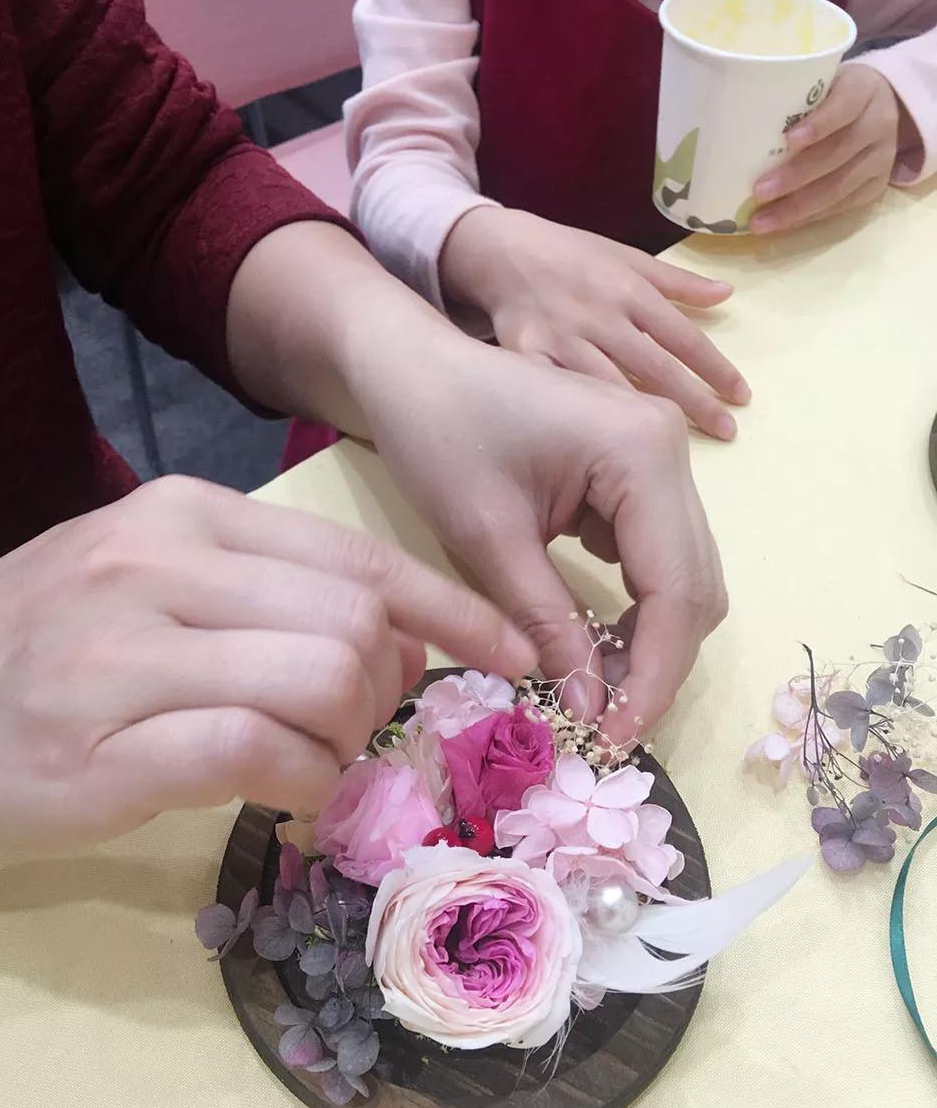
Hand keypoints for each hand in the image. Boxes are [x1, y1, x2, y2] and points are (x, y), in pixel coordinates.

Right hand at [0, 477, 532, 849]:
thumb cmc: (44, 641)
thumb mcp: (149, 575)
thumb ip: (264, 590)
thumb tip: (391, 633)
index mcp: (187, 518)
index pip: (358, 559)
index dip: (453, 608)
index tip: (511, 650)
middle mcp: (162, 569)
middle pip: (355, 625)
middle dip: (389, 689)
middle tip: (363, 723)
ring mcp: (129, 657)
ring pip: (320, 684)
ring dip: (349, 741)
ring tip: (315, 759)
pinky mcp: (107, 751)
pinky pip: (260, 756)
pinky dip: (303, 781)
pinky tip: (284, 788)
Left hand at [228, 222, 725, 739]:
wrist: (412, 367)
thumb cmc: (437, 435)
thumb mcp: (487, 540)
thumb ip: (546, 623)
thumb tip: (590, 708)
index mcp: (644, 454)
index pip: (676, 590)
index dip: (652, 676)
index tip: (613, 740)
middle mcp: (672, 450)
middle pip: (695, 587)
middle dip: (656, 665)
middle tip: (603, 729)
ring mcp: (660, 458)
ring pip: (682, 577)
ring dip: (648, 641)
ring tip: (596, 696)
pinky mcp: (638, 473)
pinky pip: (655, 556)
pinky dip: (634, 608)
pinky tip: (592, 645)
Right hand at [438, 207, 748, 440]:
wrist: (500, 251)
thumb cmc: (570, 255)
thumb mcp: (626, 256)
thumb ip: (676, 281)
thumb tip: (726, 295)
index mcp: (628, 289)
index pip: (682, 335)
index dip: (714, 367)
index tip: (741, 396)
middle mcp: (599, 315)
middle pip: (655, 367)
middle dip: (694, 401)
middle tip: (727, 431)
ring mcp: (562, 338)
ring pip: (609, 386)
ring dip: (642, 417)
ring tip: (674, 446)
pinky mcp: (527, 356)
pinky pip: (559, 391)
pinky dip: (579, 415)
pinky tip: (601, 442)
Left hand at [752, 65, 898, 232]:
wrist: (882, 105)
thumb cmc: (832, 94)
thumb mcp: (821, 82)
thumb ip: (792, 97)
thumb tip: (733, 121)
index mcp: (863, 90)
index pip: (844, 106)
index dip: (819, 125)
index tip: (788, 140)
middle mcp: (878, 124)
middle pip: (837, 154)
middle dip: (795, 177)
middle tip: (759, 192)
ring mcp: (881, 158)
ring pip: (839, 187)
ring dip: (796, 208)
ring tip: (760, 221)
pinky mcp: (876, 186)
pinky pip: (841, 206)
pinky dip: (808, 218)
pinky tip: (781, 224)